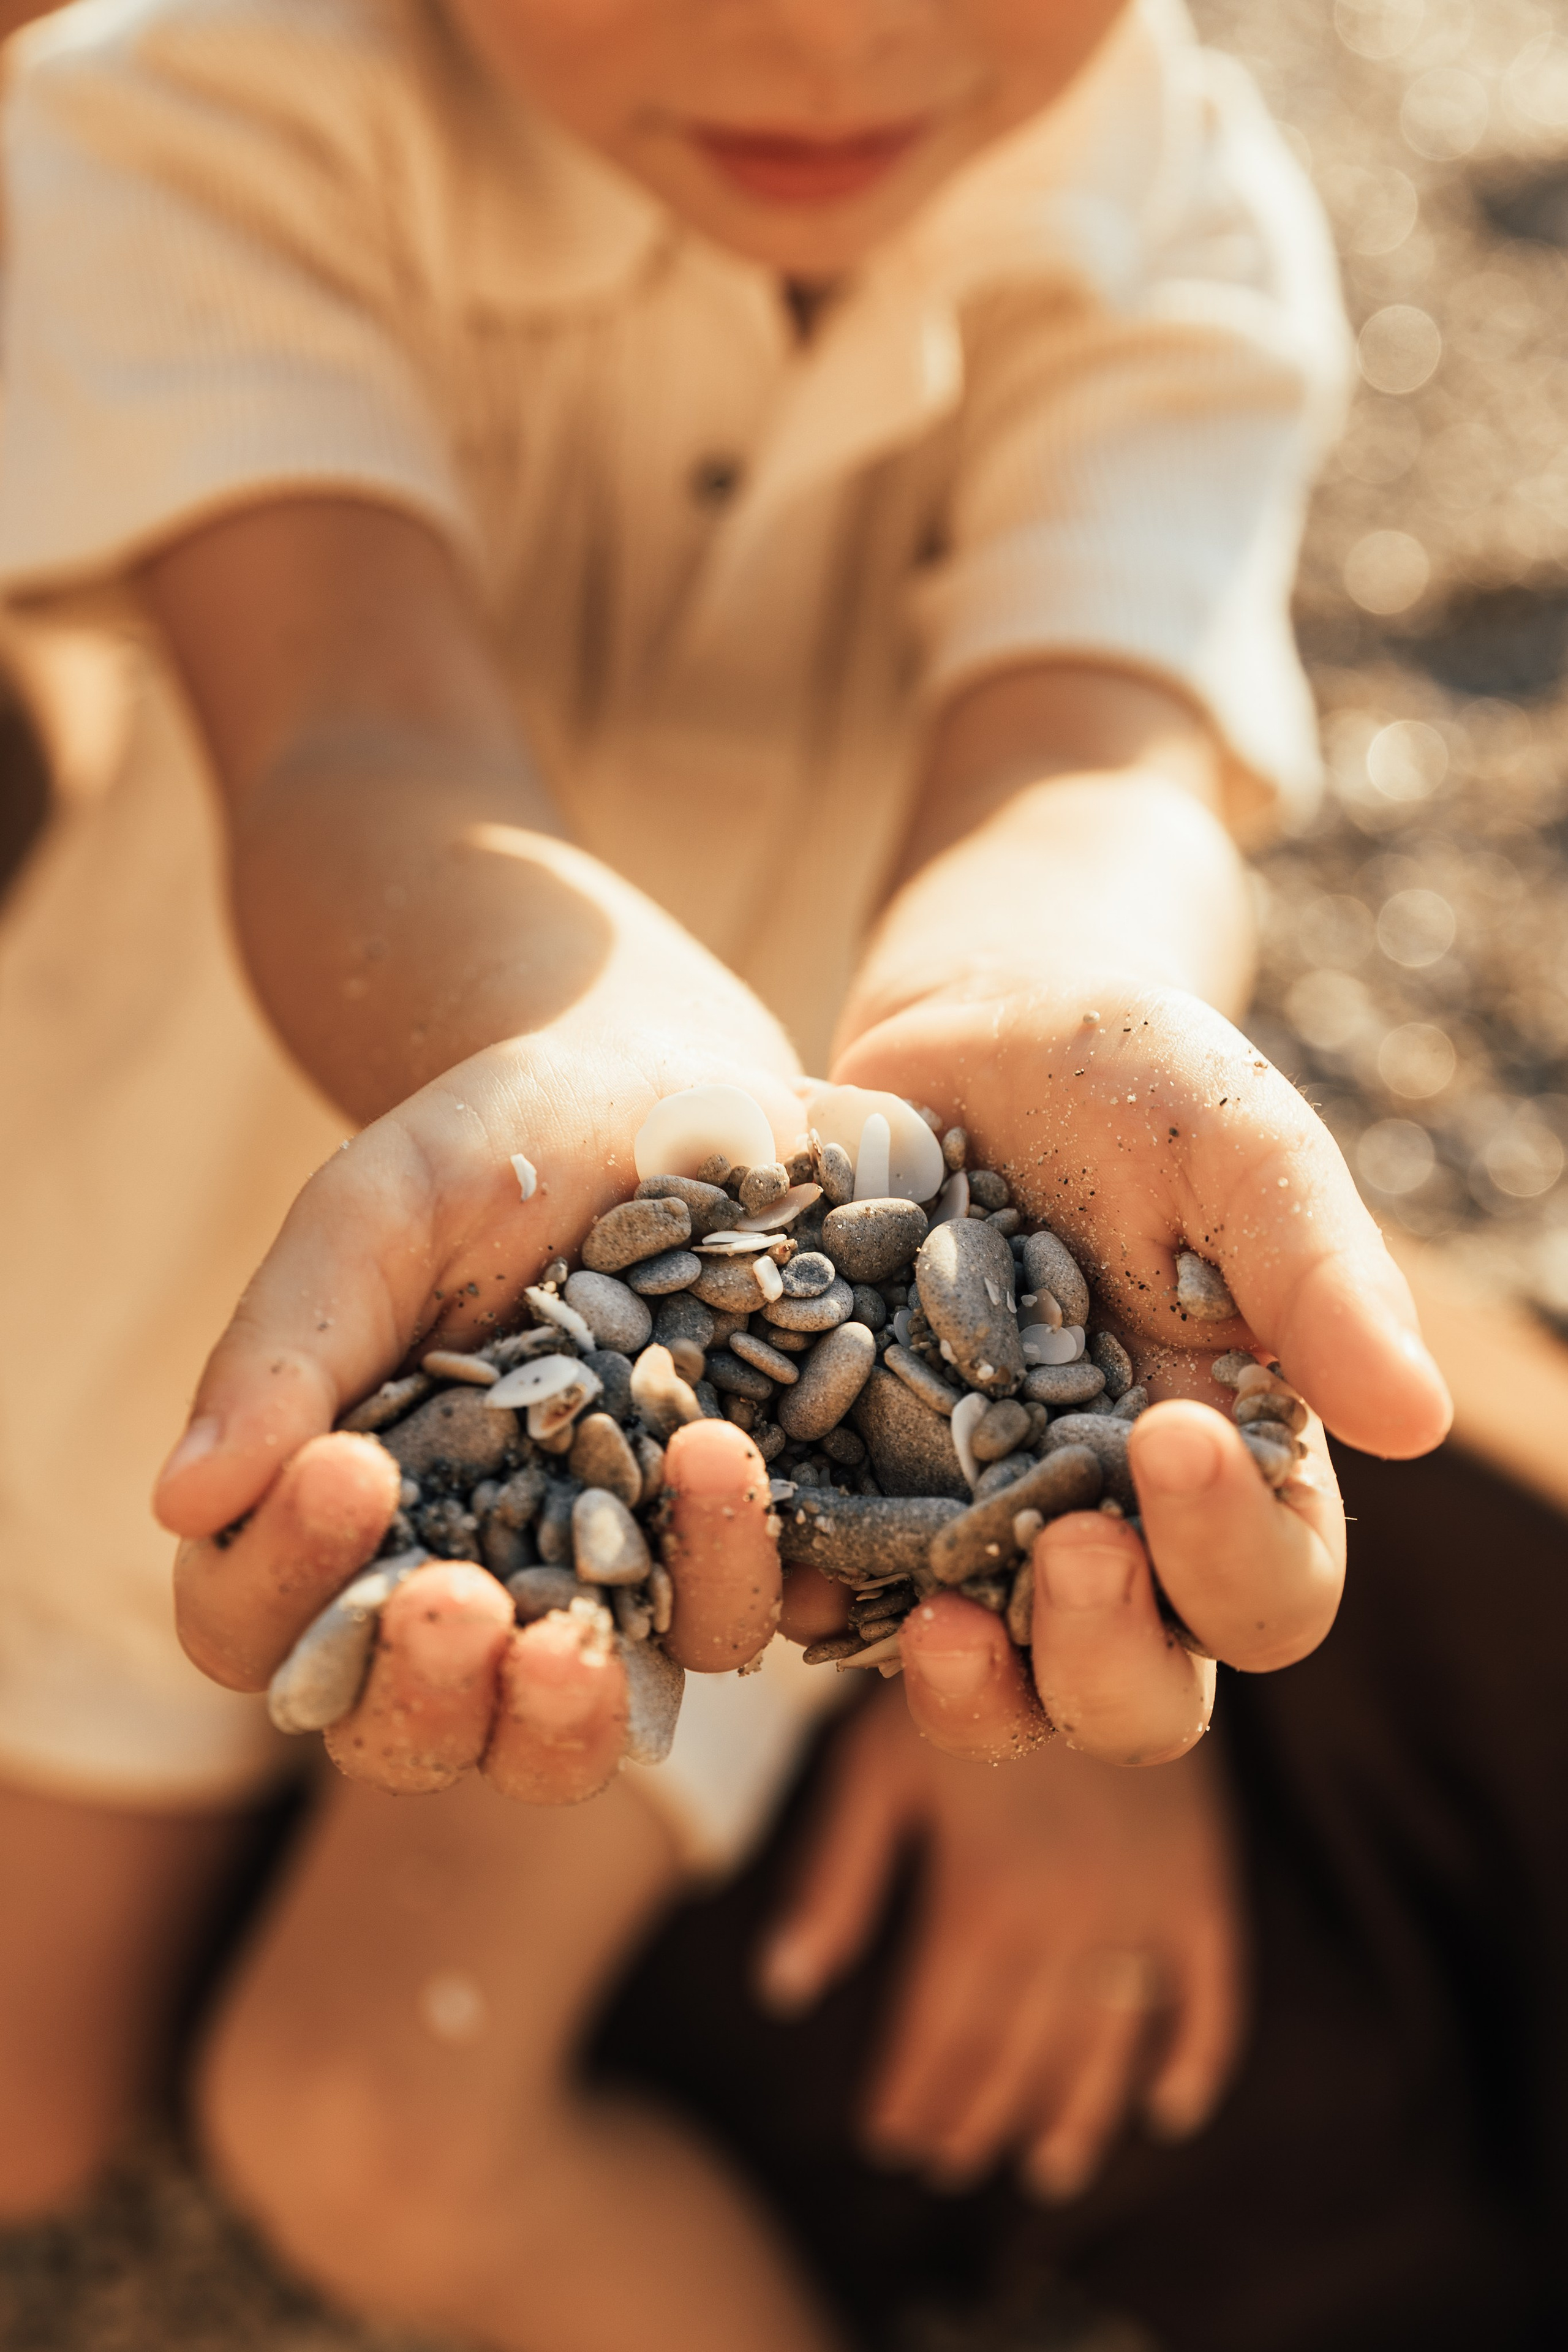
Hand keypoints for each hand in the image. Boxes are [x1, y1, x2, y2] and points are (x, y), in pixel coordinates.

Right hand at [154, 1022, 802, 1801]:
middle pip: (412, 1730)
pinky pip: (725, 1629)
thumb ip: (287, 1349)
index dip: (281, 1584)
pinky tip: (743, 1497)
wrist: (663, 1093)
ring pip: (567, 1737)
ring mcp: (591, 1585)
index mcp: (331, 1516)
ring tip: (602, 1602)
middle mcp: (454, 1580)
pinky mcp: (716, 1555)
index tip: (347, 1472)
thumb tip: (179, 1500)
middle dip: (433, 1697)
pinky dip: (737, 1586)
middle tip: (468, 1607)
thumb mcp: (377, 1214)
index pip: (255, 1625)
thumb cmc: (489, 1149)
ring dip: (583, 1700)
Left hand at [757, 1684, 1244, 2197]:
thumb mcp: (878, 1764)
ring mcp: (1150, 1907)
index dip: (913, 2096)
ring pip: (1109, 2049)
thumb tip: (781, 1990)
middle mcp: (1074, 1918)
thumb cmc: (967, 1682)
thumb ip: (835, 1878)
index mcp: (986, 1894)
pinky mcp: (1206, 1885)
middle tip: (944, 2163)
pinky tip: (1167, 2110)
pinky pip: (1212, 1997)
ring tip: (1040, 2169)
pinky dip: (1194, 2060)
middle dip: (978, 2119)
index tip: (885, 2138)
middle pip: (1021, 2056)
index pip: (944, 2034)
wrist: (1090, 1607)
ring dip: (1074, 2120)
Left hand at [833, 976, 1452, 1765]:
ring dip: (970, 1685)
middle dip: (1105, 1656)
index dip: (1234, 1555)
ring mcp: (968, 1532)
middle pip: (1135, 1694)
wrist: (962, 1039)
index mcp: (1230, 1474)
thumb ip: (1316, 1275)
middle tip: (1068, 1552)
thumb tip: (1418, 1422)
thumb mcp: (1234, 1147)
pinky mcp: (850, 1498)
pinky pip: (837, 1602)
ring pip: (989, 1689)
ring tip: (934, 1619)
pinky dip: (814, 1597)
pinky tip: (788, 1550)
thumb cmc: (1133, 1086)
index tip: (1177, 1440)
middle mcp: (1108, 1534)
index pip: (1269, 1590)